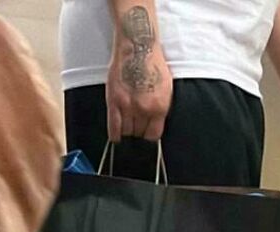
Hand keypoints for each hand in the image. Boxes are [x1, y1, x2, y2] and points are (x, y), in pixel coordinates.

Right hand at [106, 8, 172, 141]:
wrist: (138, 47)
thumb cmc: (152, 64)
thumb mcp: (166, 89)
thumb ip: (160, 108)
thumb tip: (155, 124)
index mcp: (159, 107)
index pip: (153, 135)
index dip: (149, 134)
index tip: (146, 132)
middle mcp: (144, 109)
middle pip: (139, 133)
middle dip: (138, 129)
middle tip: (135, 123)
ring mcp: (128, 106)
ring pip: (127, 131)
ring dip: (126, 129)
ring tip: (127, 122)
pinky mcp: (114, 101)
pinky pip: (114, 127)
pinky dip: (115, 134)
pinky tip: (116, 136)